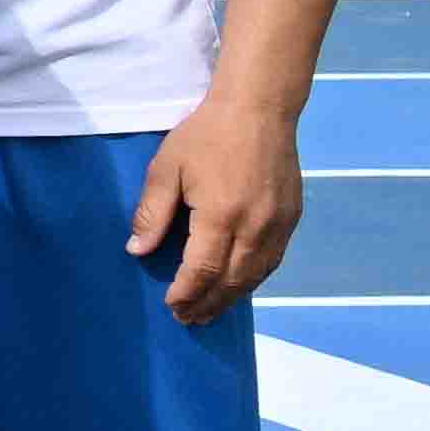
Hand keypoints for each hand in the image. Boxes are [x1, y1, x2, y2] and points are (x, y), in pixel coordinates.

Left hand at [133, 83, 308, 323]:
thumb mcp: (166, 169)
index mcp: (221, 214)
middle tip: (188, 320)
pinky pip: (273, 261)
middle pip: (231, 280)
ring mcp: (279, 224)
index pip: (202, 269)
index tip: (171, 306)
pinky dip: (253, 279)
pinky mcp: (292, 218)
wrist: (258, 110)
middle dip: (208, 303)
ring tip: (209, 312)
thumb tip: (138, 250)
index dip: (186, 292)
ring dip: (232, 298)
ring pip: (256, 275)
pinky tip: (237, 286)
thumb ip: (152, 213)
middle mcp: (256, 226)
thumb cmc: (205, 136)